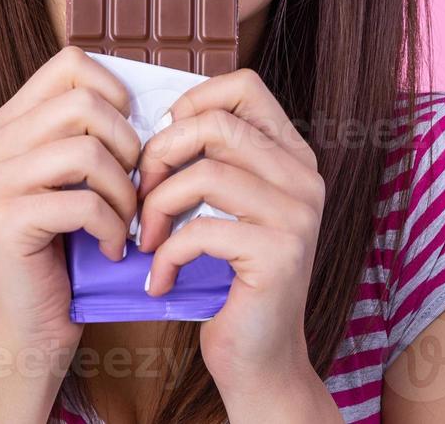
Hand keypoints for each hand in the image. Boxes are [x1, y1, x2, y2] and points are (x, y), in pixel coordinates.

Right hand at [0, 47, 142, 352]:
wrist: (38, 323)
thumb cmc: (72, 244)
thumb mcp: (83, 177)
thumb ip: (97, 131)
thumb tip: (147, 94)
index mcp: (13, 122)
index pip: (70, 64)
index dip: (115, 92)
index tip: (132, 136)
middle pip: (83, 106)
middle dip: (128, 146)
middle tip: (136, 186)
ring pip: (87, 152)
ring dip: (124, 191)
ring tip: (127, 220)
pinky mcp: (5, 221)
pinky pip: (82, 204)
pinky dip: (112, 228)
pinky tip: (113, 248)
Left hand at [133, 68, 325, 390]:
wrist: (259, 358)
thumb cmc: (228, 279)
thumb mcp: (223, 207)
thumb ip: (209, 159)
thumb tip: (155, 120)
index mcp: (292, 155)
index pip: (244, 86)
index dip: (191, 102)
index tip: (161, 143)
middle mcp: (304, 177)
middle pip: (216, 125)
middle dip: (160, 155)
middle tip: (140, 195)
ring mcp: (298, 215)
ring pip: (204, 174)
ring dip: (157, 208)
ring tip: (145, 239)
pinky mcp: (280, 254)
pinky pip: (201, 231)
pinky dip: (165, 256)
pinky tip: (158, 278)